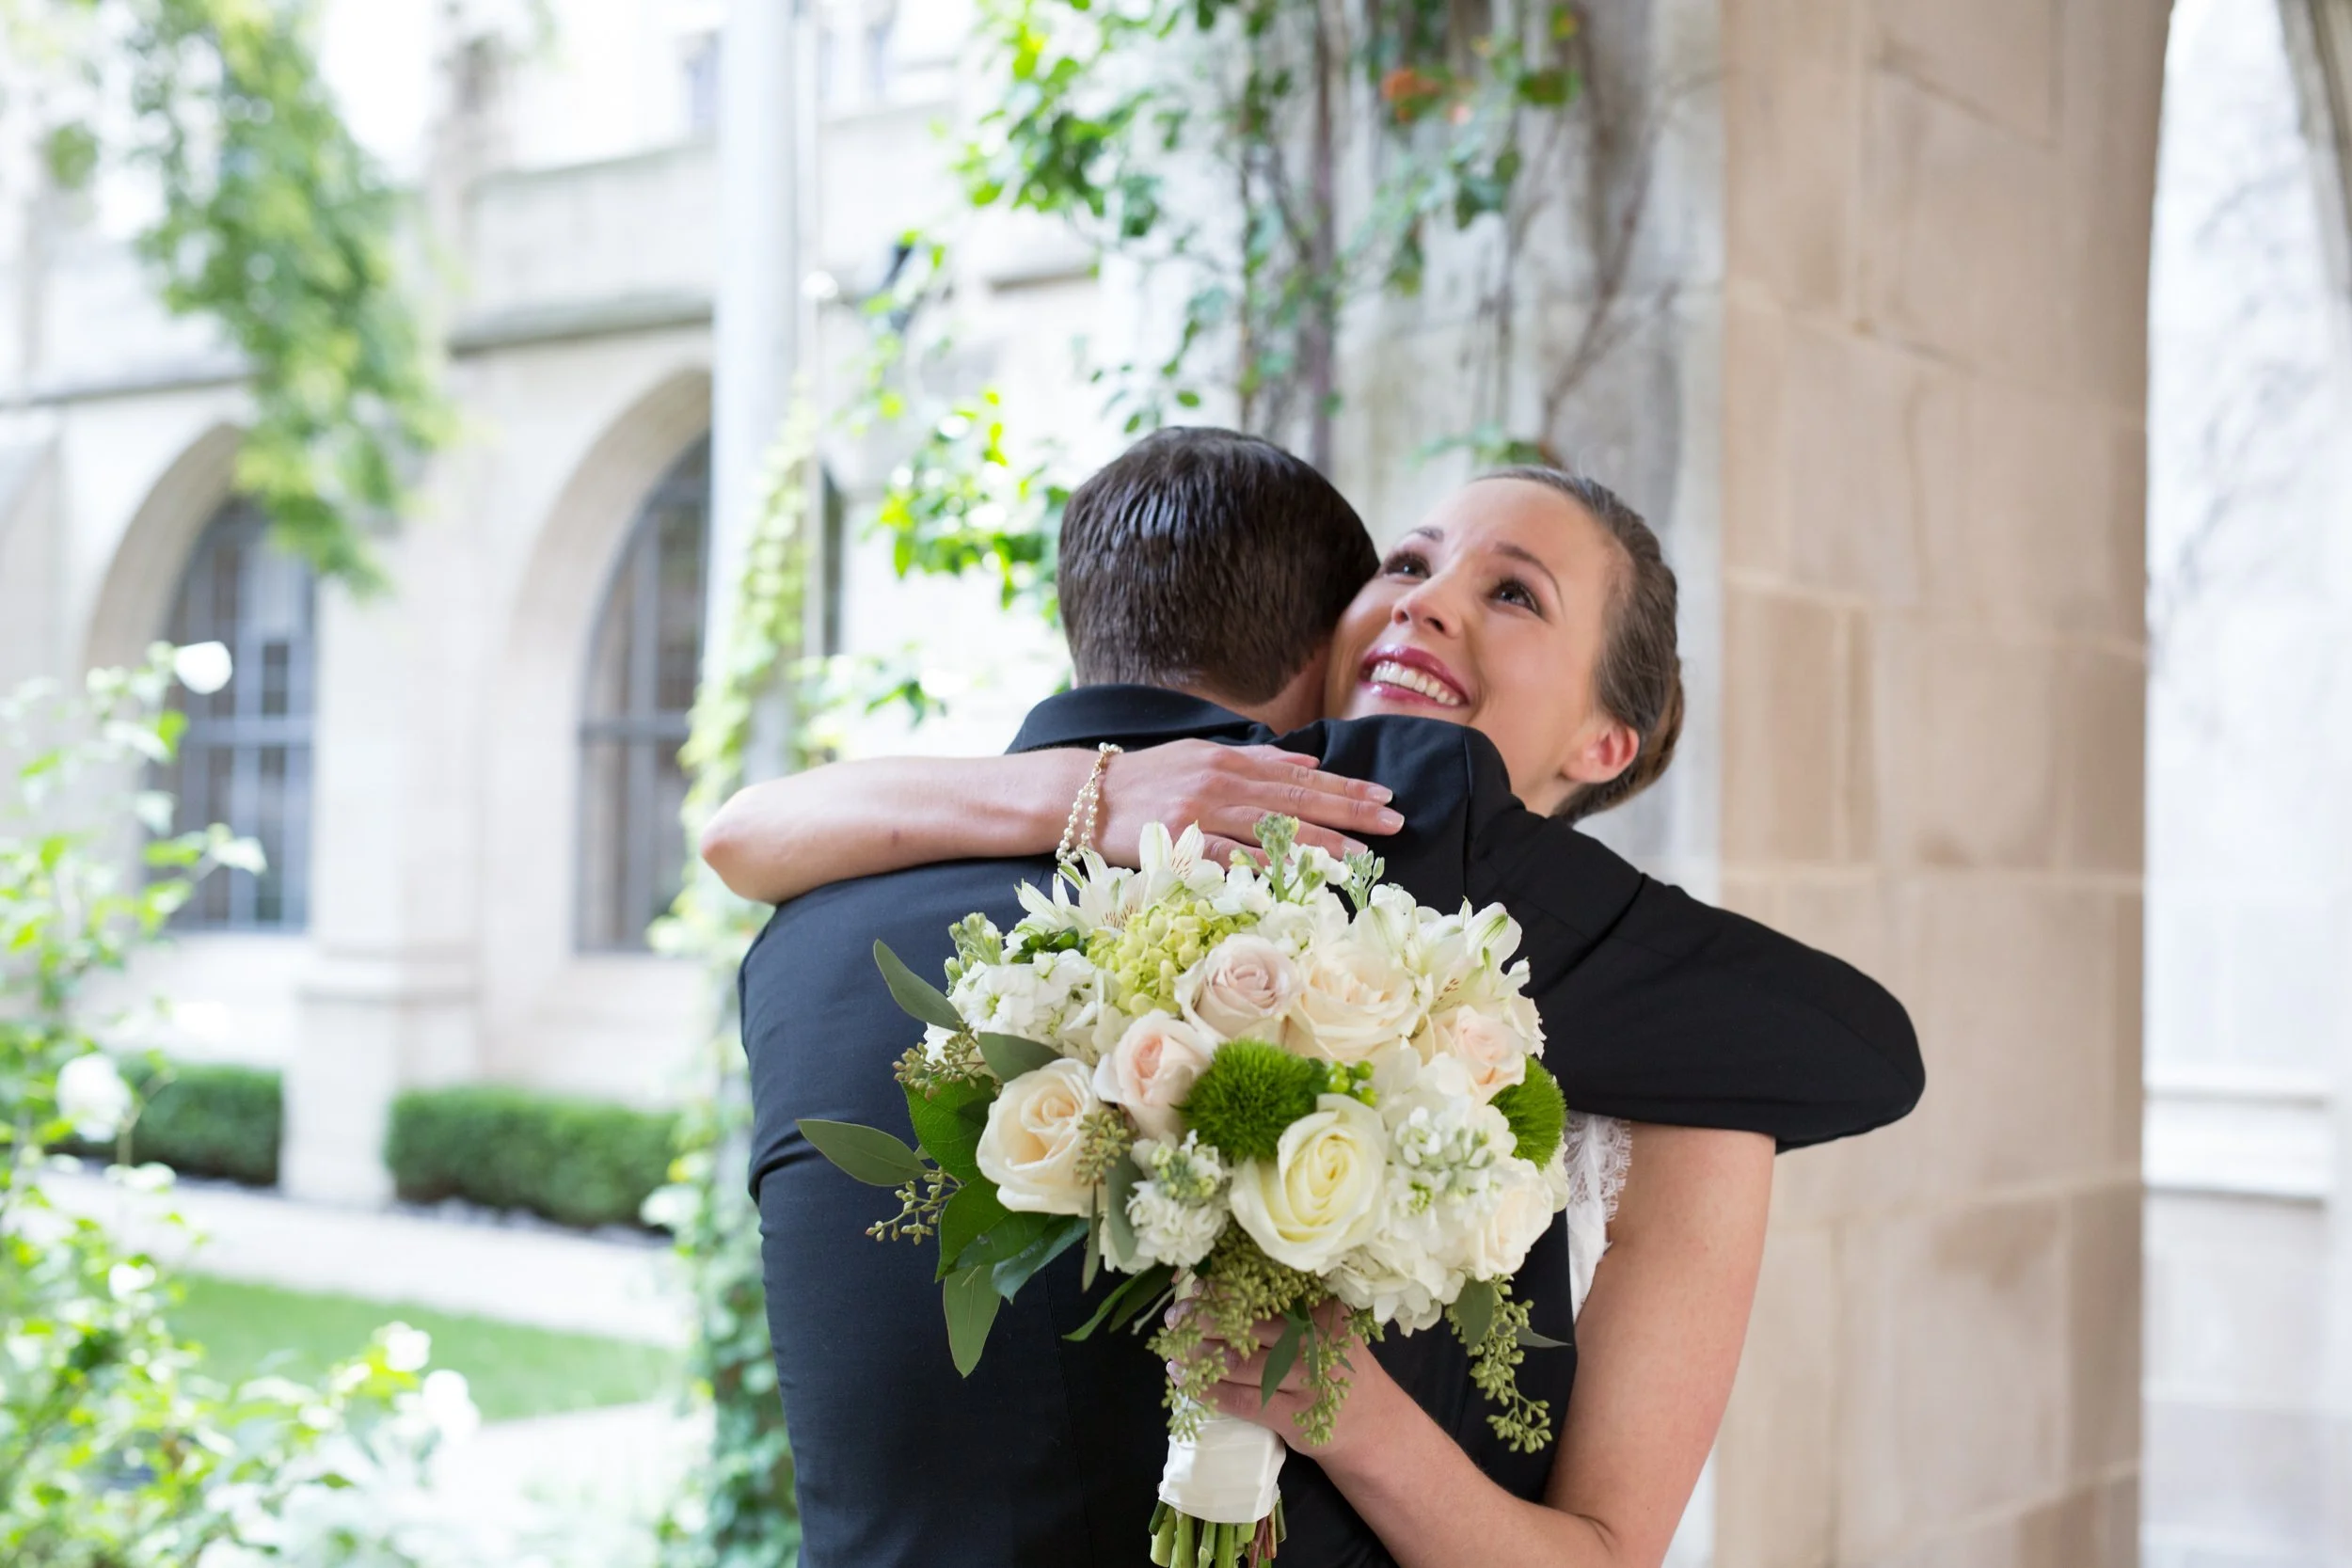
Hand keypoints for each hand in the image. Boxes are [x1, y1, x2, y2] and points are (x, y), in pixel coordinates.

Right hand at [1095, 741, 1403, 869]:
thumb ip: (1254, 758)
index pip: (1301, 776)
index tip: (1384, 796)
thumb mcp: (1202, 754)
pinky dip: (1262, 865)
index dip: (1345, 787)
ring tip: (1359, 855)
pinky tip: (1294, 875)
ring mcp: (1202, 812)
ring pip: (1272, 829)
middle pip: (1298, 800)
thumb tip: (1305, 761)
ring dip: (1319, 842)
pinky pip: (1228, 856)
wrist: (1083, 793)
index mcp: (1232, 762)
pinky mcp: (1180, 840)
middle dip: (1349, 812)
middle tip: (1393, 823)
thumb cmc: (1145, 777)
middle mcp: (1223, 782)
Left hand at [1178, 1301, 1396, 1458]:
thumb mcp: (1330, 1330)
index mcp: (1323, 1312)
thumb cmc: (1338, 1369)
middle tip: (1177, 1317)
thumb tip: (1226, 1287)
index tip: (1197, 1285)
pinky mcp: (1295, 1417)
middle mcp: (1316, 1343)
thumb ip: (1294, 1309)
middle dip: (1205, 1320)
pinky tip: (1188, 1383)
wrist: (1372, 1427)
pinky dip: (1210, 1391)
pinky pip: (1243, 1401)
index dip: (1228, 1288)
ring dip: (1200, 1357)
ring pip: (1239, 1364)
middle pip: (1248, 1326)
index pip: (1268, 1292)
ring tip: (1176, 1351)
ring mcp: (1306, 1382)